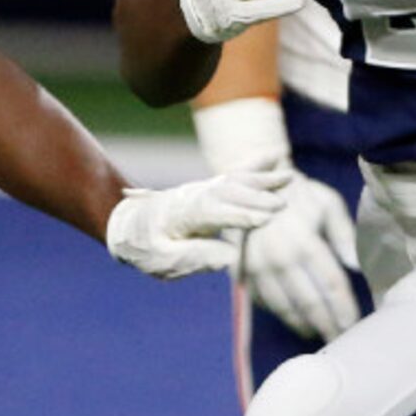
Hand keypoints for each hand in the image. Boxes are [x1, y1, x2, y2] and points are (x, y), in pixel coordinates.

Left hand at [106, 166, 292, 278]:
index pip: (213, 212)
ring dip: (261, 180)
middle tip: (281, 206)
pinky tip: (275, 156)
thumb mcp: (161, 260)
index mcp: (179, 214)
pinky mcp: (209, 190)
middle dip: (254, 199)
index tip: (263, 220)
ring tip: (288, 177)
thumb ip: (193, 257)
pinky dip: (255, 165)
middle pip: (227, 194)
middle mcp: (193, 196)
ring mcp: (202, 190)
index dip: (237, 216)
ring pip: (234, 181)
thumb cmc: (144, 247)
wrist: (127, 225)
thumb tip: (230, 256)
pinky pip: (234, 175)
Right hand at [239, 171, 360, 339]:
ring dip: (301, 324)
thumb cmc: (297, 193)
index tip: (354, 324)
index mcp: (305, 243)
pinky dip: (276, 312)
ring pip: (283, 306)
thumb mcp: (326, 204)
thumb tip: (355, 266)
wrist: (251, 185)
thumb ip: (343, 235)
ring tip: (314, 333)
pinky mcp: (241, 270)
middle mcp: (280, 260)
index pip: (332, 285)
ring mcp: (258, 267)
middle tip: (338, 340)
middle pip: (309, 302)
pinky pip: (260, 300)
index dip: (344, 309)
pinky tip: (289, 317)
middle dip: (326, 324)